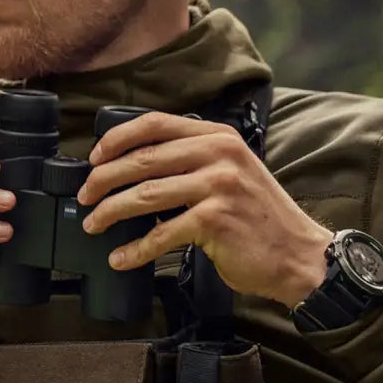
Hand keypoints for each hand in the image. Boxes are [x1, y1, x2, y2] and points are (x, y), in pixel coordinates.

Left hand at [76, 112, 331, 307]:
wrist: (298, 254)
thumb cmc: (257, 217)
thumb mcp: (231, 171)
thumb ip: (193, 160)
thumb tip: (134, 165)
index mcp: (218, 137)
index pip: (155, 124)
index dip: (117, 139)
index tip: (93, 158)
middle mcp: (219, 154)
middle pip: (142, 160)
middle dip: (103, 179)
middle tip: (84, 197)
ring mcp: (218, 186)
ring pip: (145, 195)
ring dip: (110, 212)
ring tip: (93, 224)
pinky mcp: (215, 220)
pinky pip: (161, 234)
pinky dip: (135, 249)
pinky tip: (120, 258)